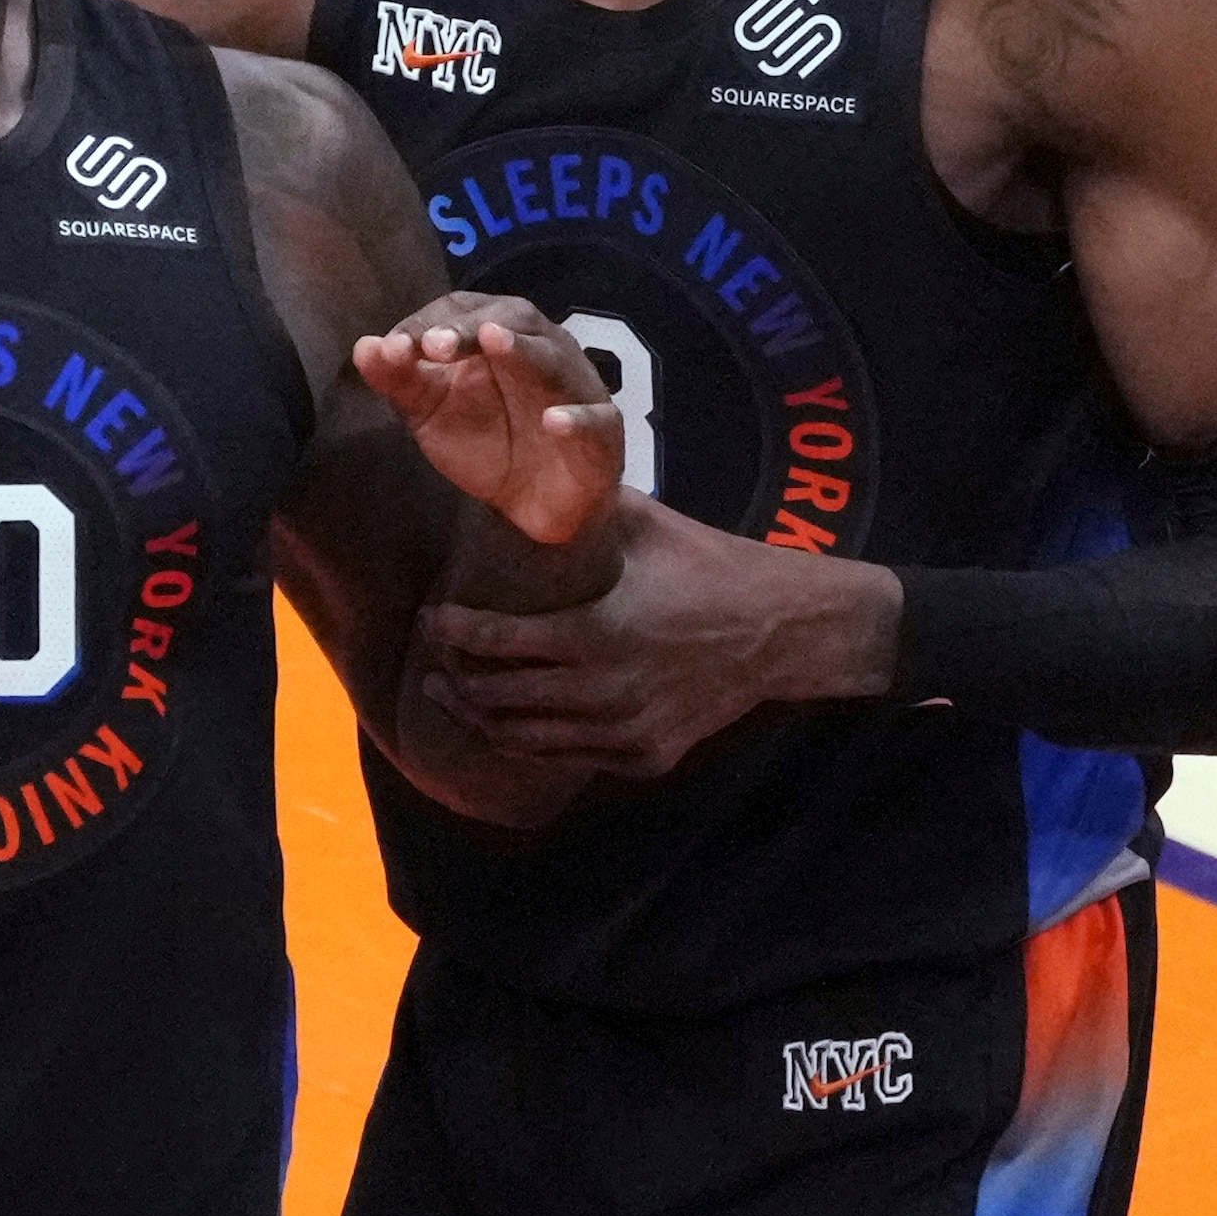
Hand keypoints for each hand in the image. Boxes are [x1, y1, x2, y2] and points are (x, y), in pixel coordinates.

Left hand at [355, 295, 621, 546]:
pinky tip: (552, 421)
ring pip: (555, 359)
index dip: (430, 322)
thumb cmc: (486, 442)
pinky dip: (576, 419)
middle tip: (434, 344)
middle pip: (514, 319)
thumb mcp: (432, 415)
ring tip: (496, 344)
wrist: (536, 506)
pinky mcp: (603, 433)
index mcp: (499, 337)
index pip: (466, 309)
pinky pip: (595, 419)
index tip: (394, 348)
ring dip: (523, 351)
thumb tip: (363, 347)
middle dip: (472, 328)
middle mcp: (542, 350)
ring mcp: (576, 388)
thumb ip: (400, 382)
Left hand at [424, 498, 900, 776]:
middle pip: (498, 698)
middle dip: (454, 678)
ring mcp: (625, 732)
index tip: (432, 618)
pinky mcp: (644, 757)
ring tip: (452, 694)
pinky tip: (508, 723)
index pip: (496, 643)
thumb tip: (528, 457)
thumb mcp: (647, 526)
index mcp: (598, 632)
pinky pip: (567, 758)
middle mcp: (605, 692)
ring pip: (525, 739)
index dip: (452, 633)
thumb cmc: (711, 567)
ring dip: (480, 717)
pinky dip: (529, 742)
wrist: (784, 630)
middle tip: (432, 659)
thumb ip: (582, 502)